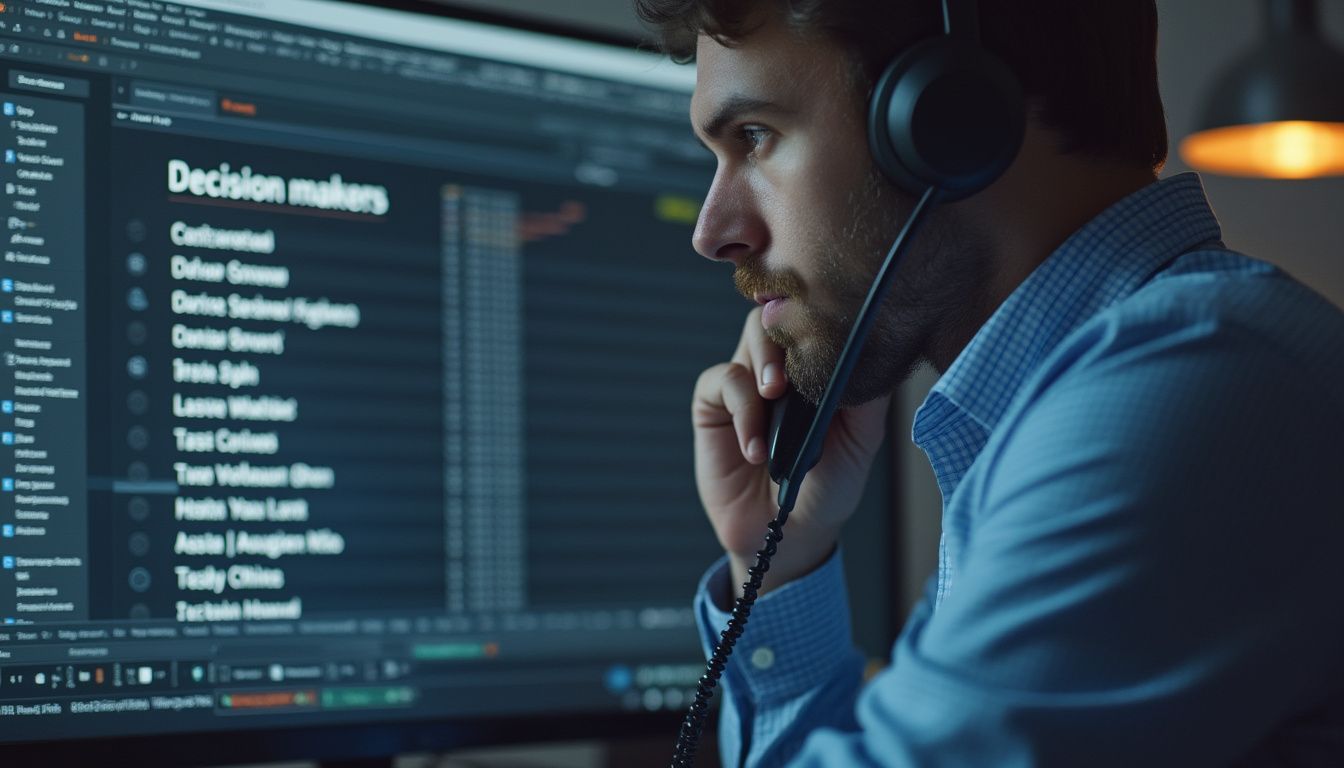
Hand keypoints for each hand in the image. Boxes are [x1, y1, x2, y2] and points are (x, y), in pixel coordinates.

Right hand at [691, 307, 890, 597]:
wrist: (788, 534)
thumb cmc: (829, 487)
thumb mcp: (863, 441)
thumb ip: (869, 395)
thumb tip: (874, 347)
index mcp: (821, 366)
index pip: (821, 318)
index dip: (824, 314)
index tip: (833, 326)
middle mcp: (786, 364)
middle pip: (785, 312)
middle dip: (790, 330)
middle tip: (799, 360)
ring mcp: (749, 380)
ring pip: (754, 334)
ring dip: (765, 361)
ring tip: (774, 395)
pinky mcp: (715, 403)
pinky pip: (723, 382)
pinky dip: (742, 410)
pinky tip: (756, 449)